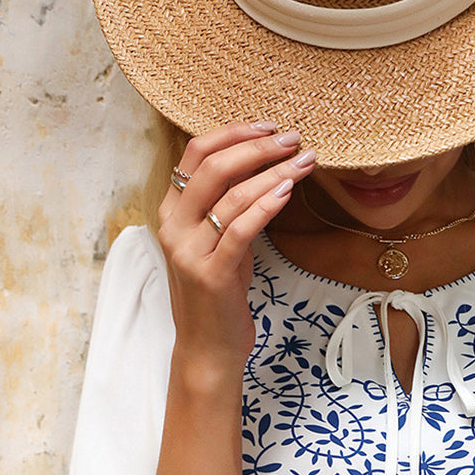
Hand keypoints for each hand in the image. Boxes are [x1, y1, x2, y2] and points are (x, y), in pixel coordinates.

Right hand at [156, 121, 316, 381]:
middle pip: (211, 166)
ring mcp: (188, 251)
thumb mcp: (221, 242)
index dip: (233, 133)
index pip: (194, 153)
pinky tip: (288, 192)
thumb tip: (264, 167)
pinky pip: (240, 230)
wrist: (208, 348)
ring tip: (303, 161)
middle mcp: (173, 227)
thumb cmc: (219, 294)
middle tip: (292, 139)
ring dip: (273, 172)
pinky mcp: (210, 274)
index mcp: (171, 212)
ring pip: (230, 195)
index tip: (269, 126)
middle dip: (257, 146)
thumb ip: (230, 207)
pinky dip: (265, 206)